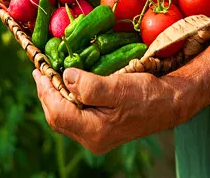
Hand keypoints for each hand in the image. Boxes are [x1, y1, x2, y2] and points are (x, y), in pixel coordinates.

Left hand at [32, 68, 194, 153]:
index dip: (45, 90)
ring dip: (54, 97)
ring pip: (64, 118)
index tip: (39, 70)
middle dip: (46, 93)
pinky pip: (74, 116)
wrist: (170, 104)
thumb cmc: (147, 94)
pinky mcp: (100, 130)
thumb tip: (65, 76)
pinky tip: (66, 86)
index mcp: (95, 131)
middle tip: (39, 71)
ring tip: (49, 76)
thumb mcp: (118, 87)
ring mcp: (96, 136)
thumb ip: (90, 86)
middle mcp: (92, 139)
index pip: (58, 112)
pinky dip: (65, 100)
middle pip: (57, 117)